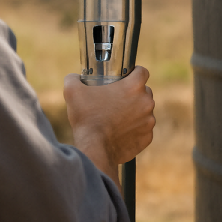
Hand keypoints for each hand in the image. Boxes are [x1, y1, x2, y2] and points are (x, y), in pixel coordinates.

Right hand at [63, 66, 155, 187]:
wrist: (95, 149)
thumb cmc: (86, 118)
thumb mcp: (73, 91)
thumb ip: (74, 79)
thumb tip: (74, 78)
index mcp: (133, 87)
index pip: (142, 71)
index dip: (134, 73)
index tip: (125, 78)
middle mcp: (146, 102)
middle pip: (144, 92)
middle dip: (133, 94)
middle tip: (116, 99)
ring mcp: (149, 121)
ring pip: (144, 111)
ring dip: (134, 112)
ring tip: (117, 117)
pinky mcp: (147, 137)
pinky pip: (143, 129)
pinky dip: (134, 129)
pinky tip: (120, 132)